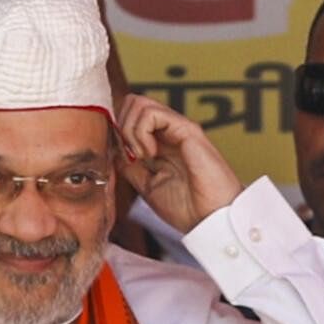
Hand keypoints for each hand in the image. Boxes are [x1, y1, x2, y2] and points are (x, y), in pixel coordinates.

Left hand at [116, 94, 242, 232]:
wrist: (210, 220)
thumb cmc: (186, 208)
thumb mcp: (146, 185)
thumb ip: (130, 166)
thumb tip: (113, 149)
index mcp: (160, 143)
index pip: (128, 117)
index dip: (116, 133)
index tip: (121, 158)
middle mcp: (169, 131)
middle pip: (130, 103)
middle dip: (121, 127)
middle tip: (131, 155)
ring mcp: (178, 128)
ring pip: (137, 103)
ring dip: (130, 131)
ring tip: (143, 156)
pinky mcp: (186, 128)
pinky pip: (151, 113)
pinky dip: (141, 132)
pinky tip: (151, 153)